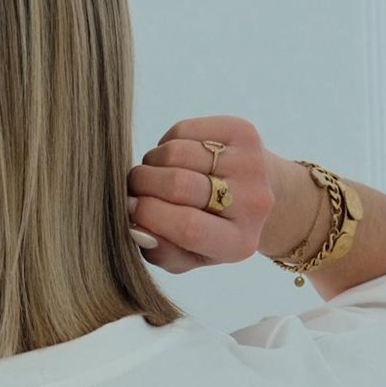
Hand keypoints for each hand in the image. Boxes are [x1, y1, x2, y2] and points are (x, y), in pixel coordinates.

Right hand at [127, 115, 276, 272]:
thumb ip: (161, 252)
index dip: (149, 214)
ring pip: (176, 153)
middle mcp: (252, 203)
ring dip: (151, 162)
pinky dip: (166, 143)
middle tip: (134, 189)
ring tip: (155, 174)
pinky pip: (184, 131)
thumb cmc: (210, 231)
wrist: (256, 196)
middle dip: (142, 184)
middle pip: (179, 184)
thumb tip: (136, 226)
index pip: (188, 227)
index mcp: (238, 243)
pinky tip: (175, 159)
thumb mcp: (187, 255)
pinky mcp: (244, 133)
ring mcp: (251, 165)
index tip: (129, 209)